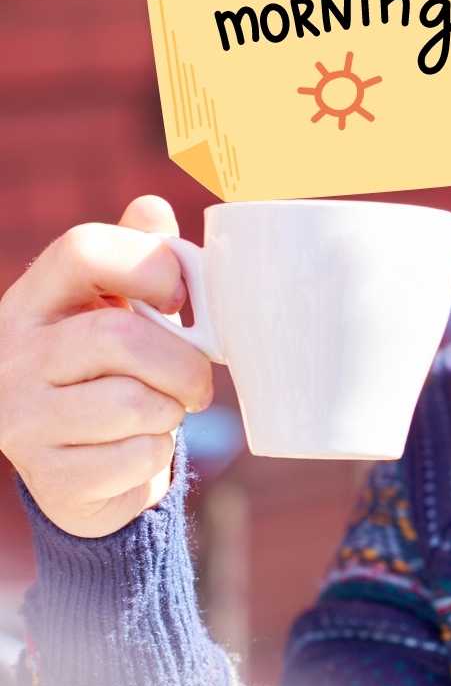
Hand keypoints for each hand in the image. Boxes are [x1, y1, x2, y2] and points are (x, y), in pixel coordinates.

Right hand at [0, 195, 214, 537]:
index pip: (82, 249)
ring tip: (163, 411)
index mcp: (37, 298)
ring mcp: (23, 417)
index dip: (149, 267)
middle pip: (120, 338)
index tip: (182, 302)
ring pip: (133, 404)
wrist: (81, 466)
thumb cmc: (112, 371)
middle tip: (197, 382)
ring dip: (170, 411)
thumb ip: (137, 260)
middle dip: (183, 364)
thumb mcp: (117, 310)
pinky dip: (157, 454)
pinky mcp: (50, 476)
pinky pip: (136, 456)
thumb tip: (152, 209)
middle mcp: (15, 353)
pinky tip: (138, 448)